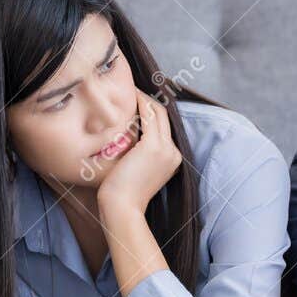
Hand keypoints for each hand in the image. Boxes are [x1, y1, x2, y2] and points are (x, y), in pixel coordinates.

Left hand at [97, 92, 182, 219]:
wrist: (123, 208)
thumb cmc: (122, 194)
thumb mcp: (136, 171)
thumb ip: (138, 155)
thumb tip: (127, 141)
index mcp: (172, 159)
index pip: (164, 128)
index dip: (152, 111)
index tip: (137, 101)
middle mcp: (173, 153)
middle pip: (164, 117)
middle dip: (150, 100)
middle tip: (133, 88)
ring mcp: (166, 149)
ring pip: (158, 113)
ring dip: (144, 98)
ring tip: (129, 88)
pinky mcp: (153, 146)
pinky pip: (149, 115)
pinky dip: (140, 102)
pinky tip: (130, 94)